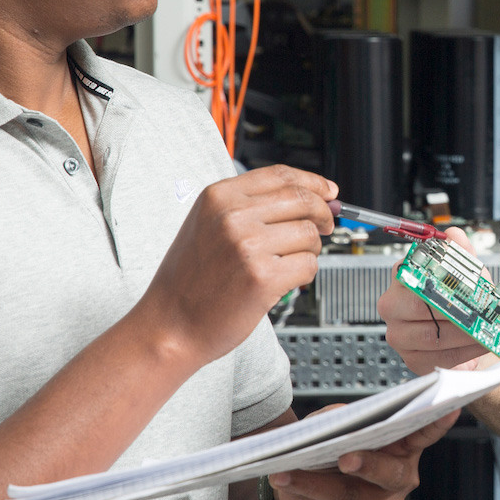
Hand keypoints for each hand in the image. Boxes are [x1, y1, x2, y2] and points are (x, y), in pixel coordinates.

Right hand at [143, 164, 336, 363]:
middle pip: (303, 201)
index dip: (313, 182)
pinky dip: (304, 274)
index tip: (329, 190)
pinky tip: (284, 281)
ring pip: (310, 234)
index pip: (282, 175)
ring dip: (310, 250)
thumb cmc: (190, 280)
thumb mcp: (208, 225)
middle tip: (325, 226)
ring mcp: (248, 246)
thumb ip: (253, 207)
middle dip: (323, 214)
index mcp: (219, 197)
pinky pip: (308, 265)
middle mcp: (233, 216)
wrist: (170, 324)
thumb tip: (314, 197)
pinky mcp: (263, 277)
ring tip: (287, 263)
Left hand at [267, 410, 459, 499]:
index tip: (448, 409)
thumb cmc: (334, 440)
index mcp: (404, 445)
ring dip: (314, 486)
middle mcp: (402, 477)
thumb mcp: (337, 420)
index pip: (425, 432)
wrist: (314, 480)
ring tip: (285, 473)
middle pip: (388, 475)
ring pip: (350, 499)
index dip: (438, 423)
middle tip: (343, 457)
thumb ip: (341, 418)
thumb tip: (336, 424)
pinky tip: (287, 490)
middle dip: (365, 465)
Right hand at [379, 227, 489, 374]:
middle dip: (455, 309)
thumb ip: (460, 254)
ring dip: (464, 333)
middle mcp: (393, 305)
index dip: (442, 278)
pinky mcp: (411, 358)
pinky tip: (479, 343)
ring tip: (485, 328)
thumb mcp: (464, 274)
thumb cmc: (458, 303)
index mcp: (402, 277)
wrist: (461, 338)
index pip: (414, 274)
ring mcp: (399, 334)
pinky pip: (439, 356)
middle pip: (419, 306)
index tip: (466, 281)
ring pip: (431, 335)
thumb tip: (454, 236)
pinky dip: (464, 351)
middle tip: (480, 309)